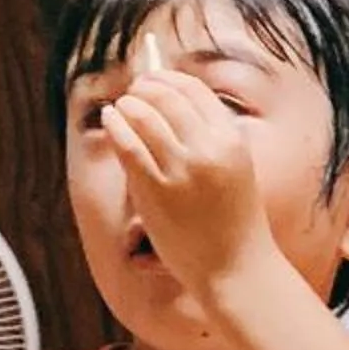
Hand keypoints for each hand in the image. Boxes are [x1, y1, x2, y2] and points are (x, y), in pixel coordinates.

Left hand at [95, 67, 270, 296]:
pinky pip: (127, 144)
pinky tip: (111, 119)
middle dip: (145, 88)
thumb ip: (212, 138)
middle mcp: (208, 151)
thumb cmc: (236, 222)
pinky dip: (115, 125)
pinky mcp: (155, 190)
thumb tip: (172, 101)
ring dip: (128, 105)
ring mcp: (180, 171)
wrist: (237, 269)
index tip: (154, 80)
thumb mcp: (238, 169)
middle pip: (166, 97)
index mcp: (232, 142)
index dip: (168, 79)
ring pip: (143, 116)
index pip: (195, 91)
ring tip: (122, 107)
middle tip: (134, 92)